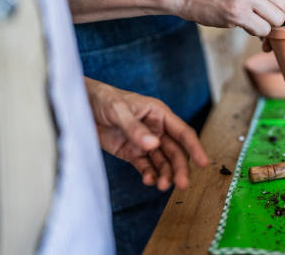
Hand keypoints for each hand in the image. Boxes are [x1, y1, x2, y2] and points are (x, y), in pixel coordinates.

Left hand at [84, 77, 208, 190]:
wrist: (80, 106)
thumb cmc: (103, 99)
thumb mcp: (118, 110)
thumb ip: (135, 128)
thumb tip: (154, 145)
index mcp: (159, 114)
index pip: (183, 133)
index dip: (195, 147)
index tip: (204, 163)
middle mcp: (156, 129)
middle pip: (175, 152)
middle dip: (179, 168)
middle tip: (181, 184)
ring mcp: (144, 142)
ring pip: (162, 161)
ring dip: (165, 174)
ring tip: (162, 186)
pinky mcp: (131, 152)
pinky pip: (145, 166)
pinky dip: (149, 175)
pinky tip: (149, 181)